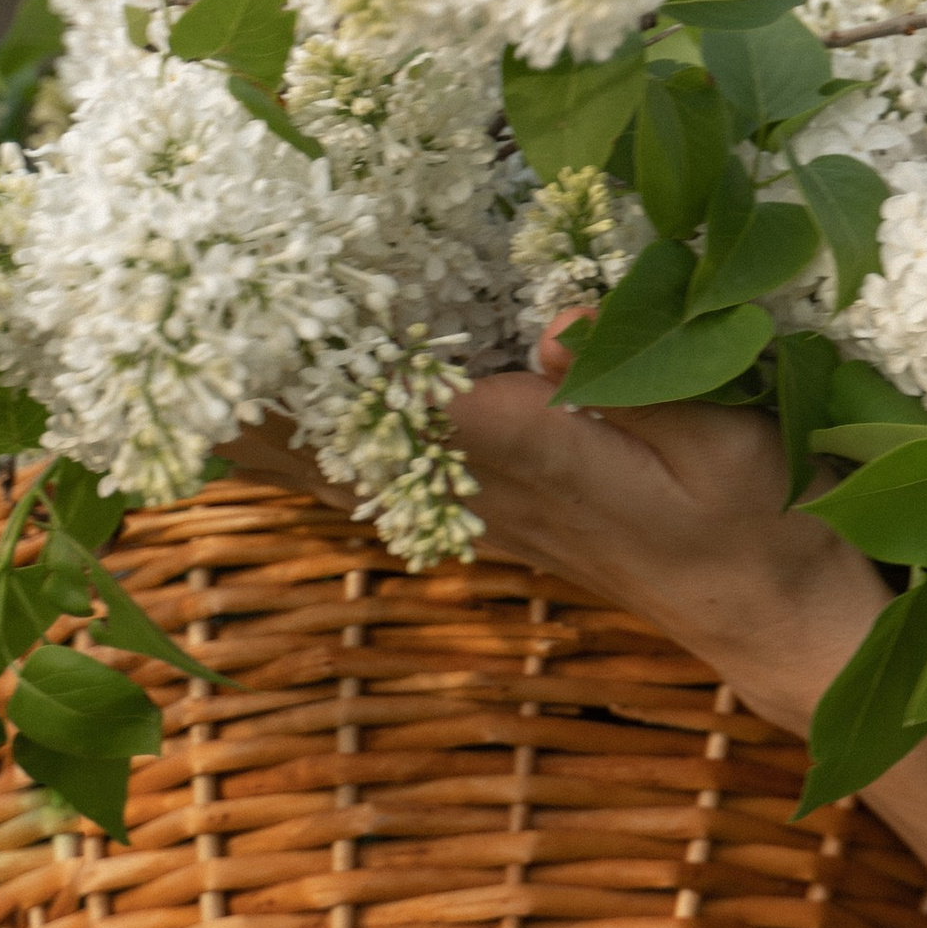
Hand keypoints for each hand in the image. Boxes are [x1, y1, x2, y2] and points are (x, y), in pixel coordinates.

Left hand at [220, 335, 886, 739]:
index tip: (243, 313)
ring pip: (346, 472)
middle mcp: (489, 491)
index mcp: (539, 456)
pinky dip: (306, 464)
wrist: (767, 614)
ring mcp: (484, 514)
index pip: (400, 403)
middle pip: (345, 442)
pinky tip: (252, 447)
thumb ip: (639, 385)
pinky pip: (374, 489)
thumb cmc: (760, 517)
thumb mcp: (730, 437)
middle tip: (159, 343)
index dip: (320, 359)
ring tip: (167, 387)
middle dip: (259, 397)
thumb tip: (549, 330)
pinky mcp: (491, 521)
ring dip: (263, 436)